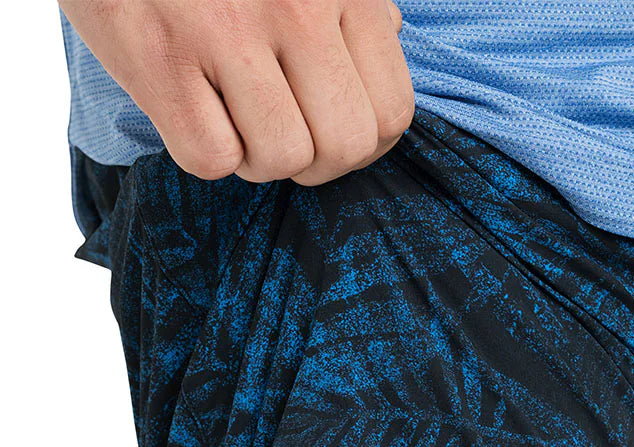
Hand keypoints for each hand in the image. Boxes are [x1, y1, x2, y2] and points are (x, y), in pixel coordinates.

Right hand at [58, 0, 413, 184]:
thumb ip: (350, 1)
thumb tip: (387, 35)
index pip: (392, 112)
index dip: (364, 144)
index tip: (329, 130)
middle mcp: (296, 6)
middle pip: (345, 147)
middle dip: (315, 162)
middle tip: (281, 134)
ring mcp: (228, 30)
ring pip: (283, 158)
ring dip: (257, 158)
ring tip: (232, 117)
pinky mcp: (161, 56)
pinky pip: (212, 158)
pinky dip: (203, 151)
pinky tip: (191, 110)